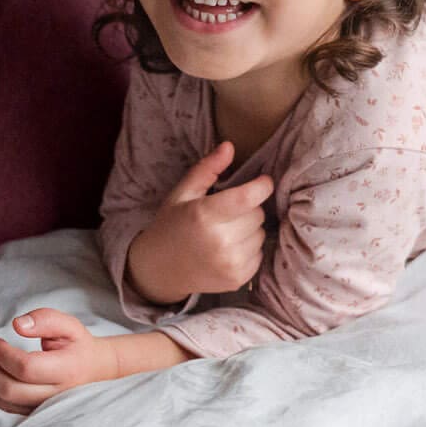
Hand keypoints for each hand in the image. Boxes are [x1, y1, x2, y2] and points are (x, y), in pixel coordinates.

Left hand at [0, 308, 119, 413]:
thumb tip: (18, 325)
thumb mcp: (69, 325)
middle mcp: (56, 394)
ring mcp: (46, 408)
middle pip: (11, 389)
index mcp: (67, 369)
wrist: (95, 370)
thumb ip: (45, 319)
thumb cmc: (78, 346)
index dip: (4, 354)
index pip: (26, 367)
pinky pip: (7, 410)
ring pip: (6, 402)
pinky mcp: (36, 413)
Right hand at [123, 142, 273, 304]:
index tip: (264, 181)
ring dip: (249, 229)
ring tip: (226, 231)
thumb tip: (229, 146)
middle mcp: (219, 242)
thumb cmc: (172, 224)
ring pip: (260, 234)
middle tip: (228, 212)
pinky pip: (259, 254)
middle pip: (257, 214)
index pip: (248, 197)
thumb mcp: (183, 193)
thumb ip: (207, 169)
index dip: (262, 186)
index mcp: (204, 216)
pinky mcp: (238, 279)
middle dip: (248, 209)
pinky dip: (249, 249)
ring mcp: (230, 264)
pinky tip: (229, 248)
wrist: (161, 269)